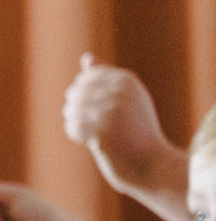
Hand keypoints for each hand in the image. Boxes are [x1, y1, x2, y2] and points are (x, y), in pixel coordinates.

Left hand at [64, 54, 173, 198]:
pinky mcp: (102, 132)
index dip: (80, 92)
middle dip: (73, 106)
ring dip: (72, 120)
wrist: (148, 161)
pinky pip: (74, 127)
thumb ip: (105, 78)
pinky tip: (85, 140)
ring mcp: (111, 111)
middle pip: (77, 91)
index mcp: (126, 80)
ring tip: (85, 131)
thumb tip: (86, 58)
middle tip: (83, 121)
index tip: (87, 107)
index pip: (87, 77)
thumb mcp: (125, 98)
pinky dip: (75, 133)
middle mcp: (120, 92)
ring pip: (73, 109)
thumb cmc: (135, 130)